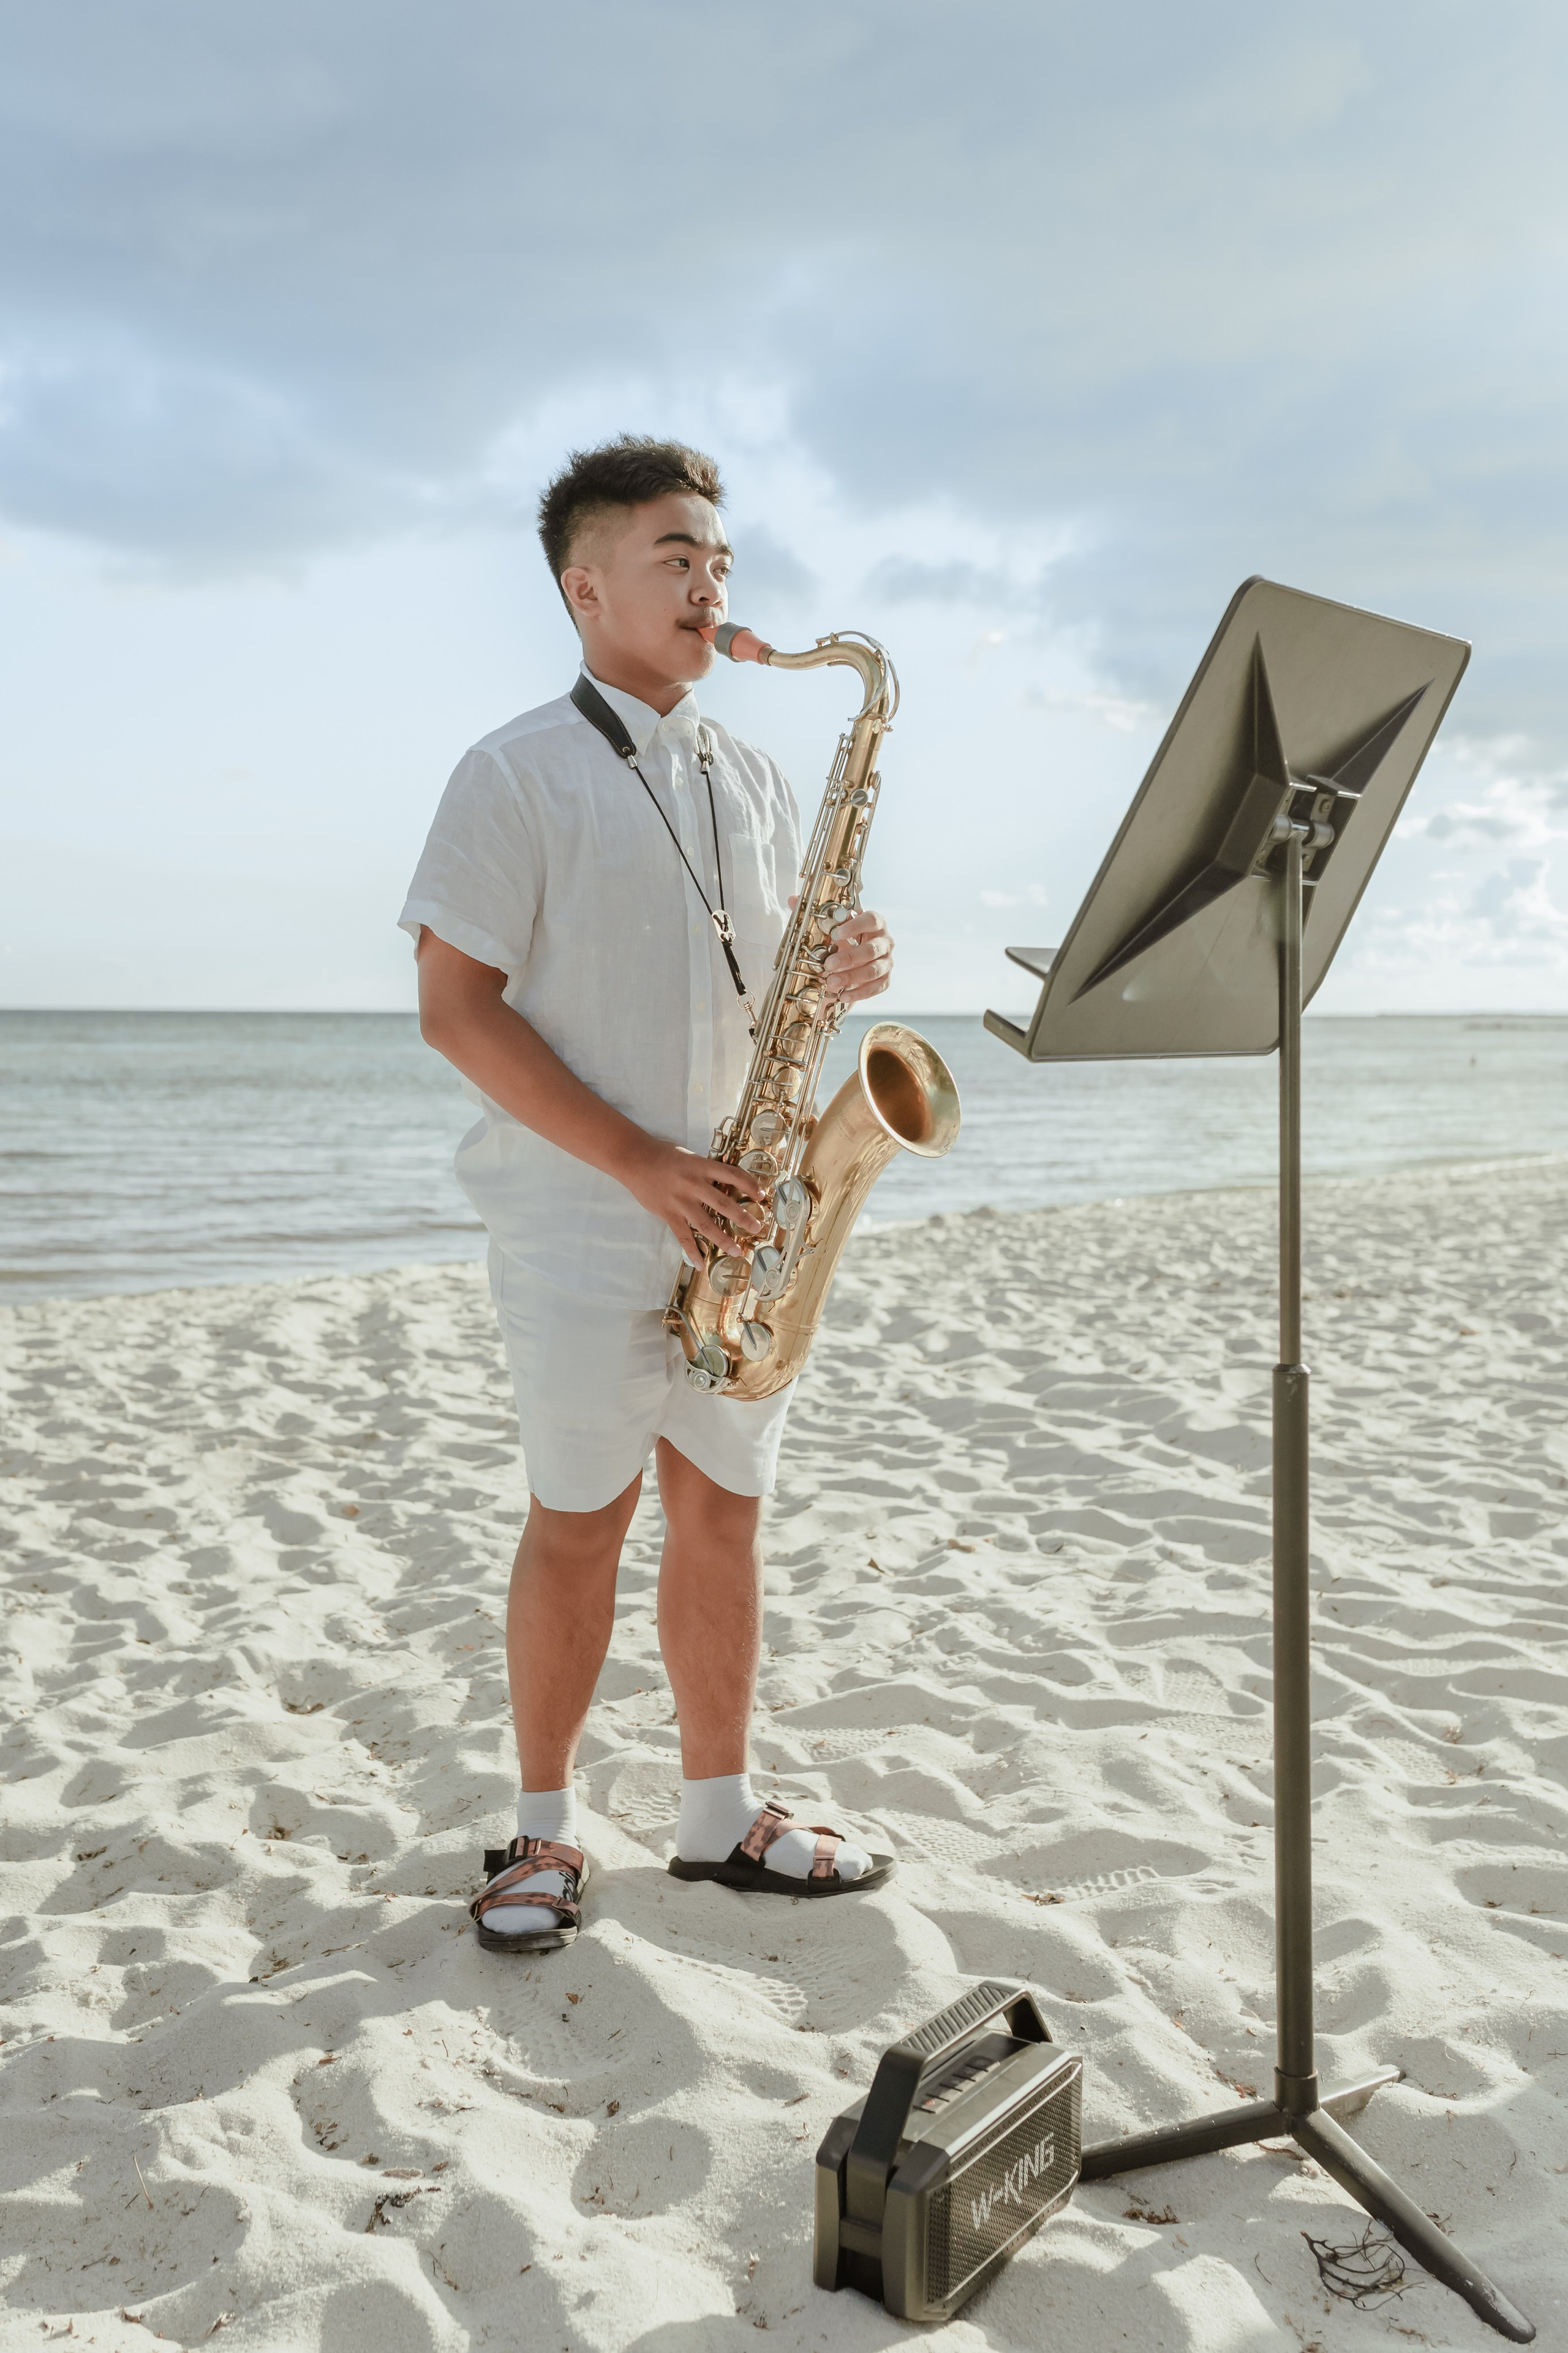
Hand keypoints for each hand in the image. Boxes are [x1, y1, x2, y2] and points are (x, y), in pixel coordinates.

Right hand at [618, 1137, 767, 1265]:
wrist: (635, 1160)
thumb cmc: (663, 1155)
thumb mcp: (690, 1157)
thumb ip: (706, 1170)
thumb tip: (725, 1183)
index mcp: (702, 1167)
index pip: (733, 1175)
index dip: (750, 1185)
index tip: (762, 1195)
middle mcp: (694, 1184)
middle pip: (724, 1204)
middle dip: (743, 1217)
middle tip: (757, 1227)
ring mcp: (681, 1201)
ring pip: (706, 1224)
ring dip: (723, 1239)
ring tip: (736, 1251)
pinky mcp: (668, 1214)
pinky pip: (683, 1236)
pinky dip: (692, 1251)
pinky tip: (700, 1264)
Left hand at [824, 907, 893, 1004]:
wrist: (852, 961)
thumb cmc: (843, 940)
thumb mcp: (831, 928)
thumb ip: (815, 915)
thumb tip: (792, 900)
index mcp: (874, 923)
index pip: (871, 920)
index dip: (855, 926)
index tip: (836, 933)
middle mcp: (884, 942)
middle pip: (871, 950)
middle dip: (848, 958)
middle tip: (828, 964)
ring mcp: (886, 962)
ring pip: (873, 971)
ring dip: (851, 977)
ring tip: (831, 982)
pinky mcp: (885, 980)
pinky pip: (875, 988)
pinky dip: (858, 993)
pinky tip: (843, 995)